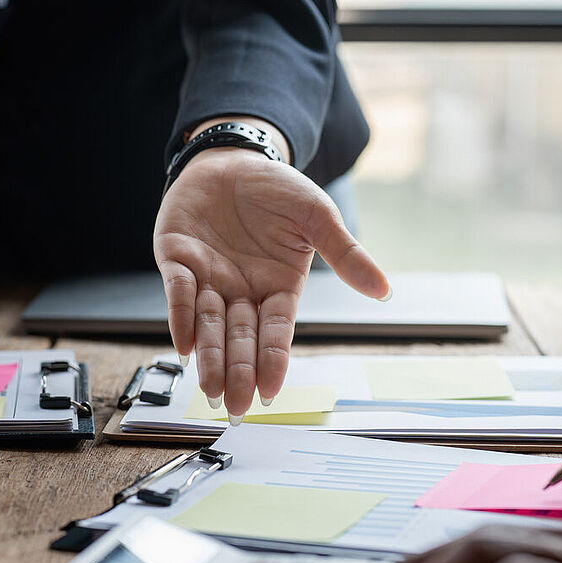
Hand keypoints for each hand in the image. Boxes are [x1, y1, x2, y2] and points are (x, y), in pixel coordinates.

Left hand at [154, 149, 388, 417]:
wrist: (234, 157)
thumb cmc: (277, 189)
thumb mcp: (317, 217)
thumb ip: (344, 254)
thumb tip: (384, 290)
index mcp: (276, 287)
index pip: (275, 331)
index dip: (272, 360)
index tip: (270, 391)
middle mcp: (240, 291)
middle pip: (240, 337)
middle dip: (238, 371)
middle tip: (236, 405)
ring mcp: (207, 277)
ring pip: (208, 324)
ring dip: (209, 356)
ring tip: (210, 389)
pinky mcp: (177, 259)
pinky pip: (177, 292)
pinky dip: (179, 316)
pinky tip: (184, 344)